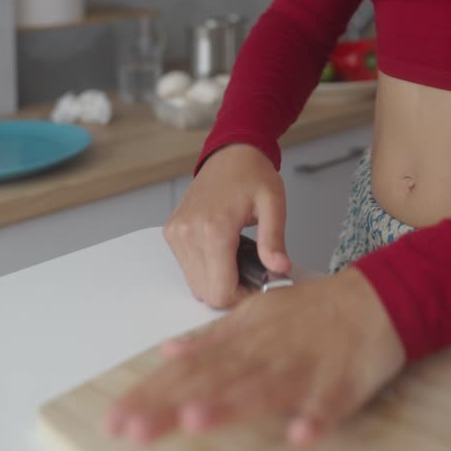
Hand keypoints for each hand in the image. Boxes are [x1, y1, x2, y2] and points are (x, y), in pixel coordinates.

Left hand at [101, 268, 405, 447]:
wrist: (376, 298)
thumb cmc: (311, 311)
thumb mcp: (256, 314)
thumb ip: (212, 337)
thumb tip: (166, 352)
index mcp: (243, 338)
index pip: (188, 370)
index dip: (152, 393)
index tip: (116, 419)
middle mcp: (266, 351)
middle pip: (214, 380)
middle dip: (172, 405)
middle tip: (132, 430)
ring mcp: (303, 366)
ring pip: (264, 388)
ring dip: (232, 405)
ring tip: (195, 422)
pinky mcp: (341, 383)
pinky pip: (328, 405)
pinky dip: (315, 418)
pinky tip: (300, 435)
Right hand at [163, 144, 290, 308]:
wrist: (230, 152)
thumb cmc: (252, 174)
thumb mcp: (273, 203)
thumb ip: (274, 240)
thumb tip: (279, 268)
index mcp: (213, 228)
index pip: (220, 292)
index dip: (242, 297)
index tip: (258, 283)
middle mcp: (188, 233)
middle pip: (206, 293)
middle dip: (231, 289)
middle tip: (252, 269)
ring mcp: (176, 233)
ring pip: (195, 284)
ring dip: (217, 279)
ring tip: (238, 256)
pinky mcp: (172, 232)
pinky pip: (187, 267)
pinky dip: (205, 268)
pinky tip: (222, 250)